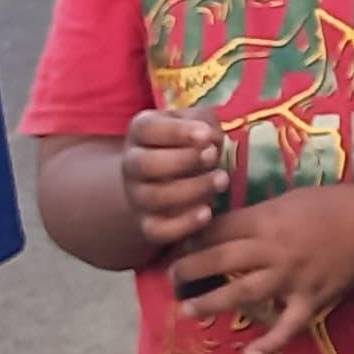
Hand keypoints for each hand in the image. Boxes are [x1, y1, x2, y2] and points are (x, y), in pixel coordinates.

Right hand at [121, 111, 228, 259]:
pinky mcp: (147, 225)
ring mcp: (137, 196)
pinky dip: (183, 224)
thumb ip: (203, 123)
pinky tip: (207, 212)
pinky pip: (157, 231)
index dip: (177, 132)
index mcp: (140, 132)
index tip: (206, 135)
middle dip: (183, 160)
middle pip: (146, 164)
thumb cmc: (187, 145)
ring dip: (192, 189)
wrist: (168, 179)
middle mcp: (132, 164)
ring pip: (154, 197)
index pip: (146, 129)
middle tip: (213, 156)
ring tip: (222, 180)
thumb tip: (210, 137)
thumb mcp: (194, 124)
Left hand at [164, 184, 353, 353]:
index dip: (192, 238)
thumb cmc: (335, 204)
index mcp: (268, 219)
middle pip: (220, 259)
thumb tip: (227, 227)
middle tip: (171, 278)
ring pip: (243, 293)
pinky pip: (287, 327)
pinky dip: (268, 344)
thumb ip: (259, 214)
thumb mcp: (291, 198)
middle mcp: (274, 250)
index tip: (177, 246)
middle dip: (189, 270)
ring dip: (211, 302)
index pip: (218, 229)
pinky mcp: (311, 300)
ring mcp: (292, 278)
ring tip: (188, 310)